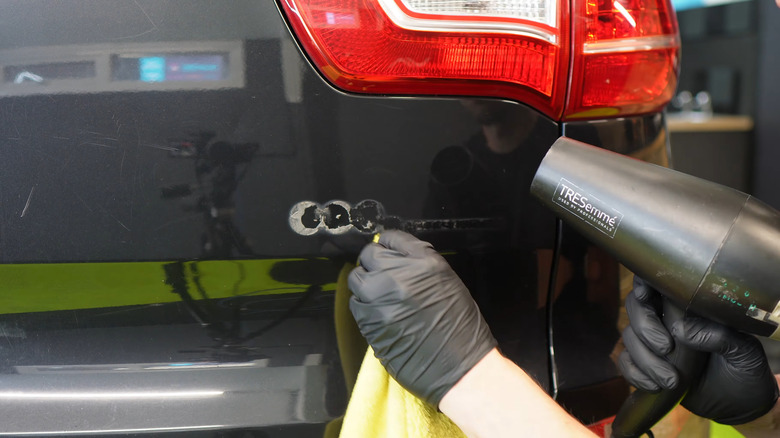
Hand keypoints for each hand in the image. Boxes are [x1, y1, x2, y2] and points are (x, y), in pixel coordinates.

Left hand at [348, 230, 496, 406]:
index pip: (393, 238)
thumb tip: (397, 256)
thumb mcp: (448, 281)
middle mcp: (398, 275)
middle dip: (373, 262)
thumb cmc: (461, 326)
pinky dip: (363, 305)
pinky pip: (356, 303)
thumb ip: (420, 264)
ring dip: (365, 283)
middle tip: (381, 274)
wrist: (459, 365)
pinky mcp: (368, 321)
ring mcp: (380, 297)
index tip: (387, 251)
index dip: (388, 245)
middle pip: (369, 254)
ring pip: (357, 278)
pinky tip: (377, 313)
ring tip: (378, 295)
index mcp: (425, 262)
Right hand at [618, 277, 778, 424]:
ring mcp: (653, 341)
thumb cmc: (744, 371)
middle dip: (645, 326)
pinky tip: (654, 386)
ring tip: (671, 381)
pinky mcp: (645, 364)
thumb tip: (682, 330)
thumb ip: (721, 337)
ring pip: (629, 336)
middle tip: (666, 348)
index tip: (644, 295)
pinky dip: (635, 374)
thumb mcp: (745, 352)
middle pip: (635, 306)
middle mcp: (668, 319)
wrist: (738, 405)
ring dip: (646, 360)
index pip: (660, 284)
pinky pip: (625, 362)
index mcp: (692, 308)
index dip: (644, 283)